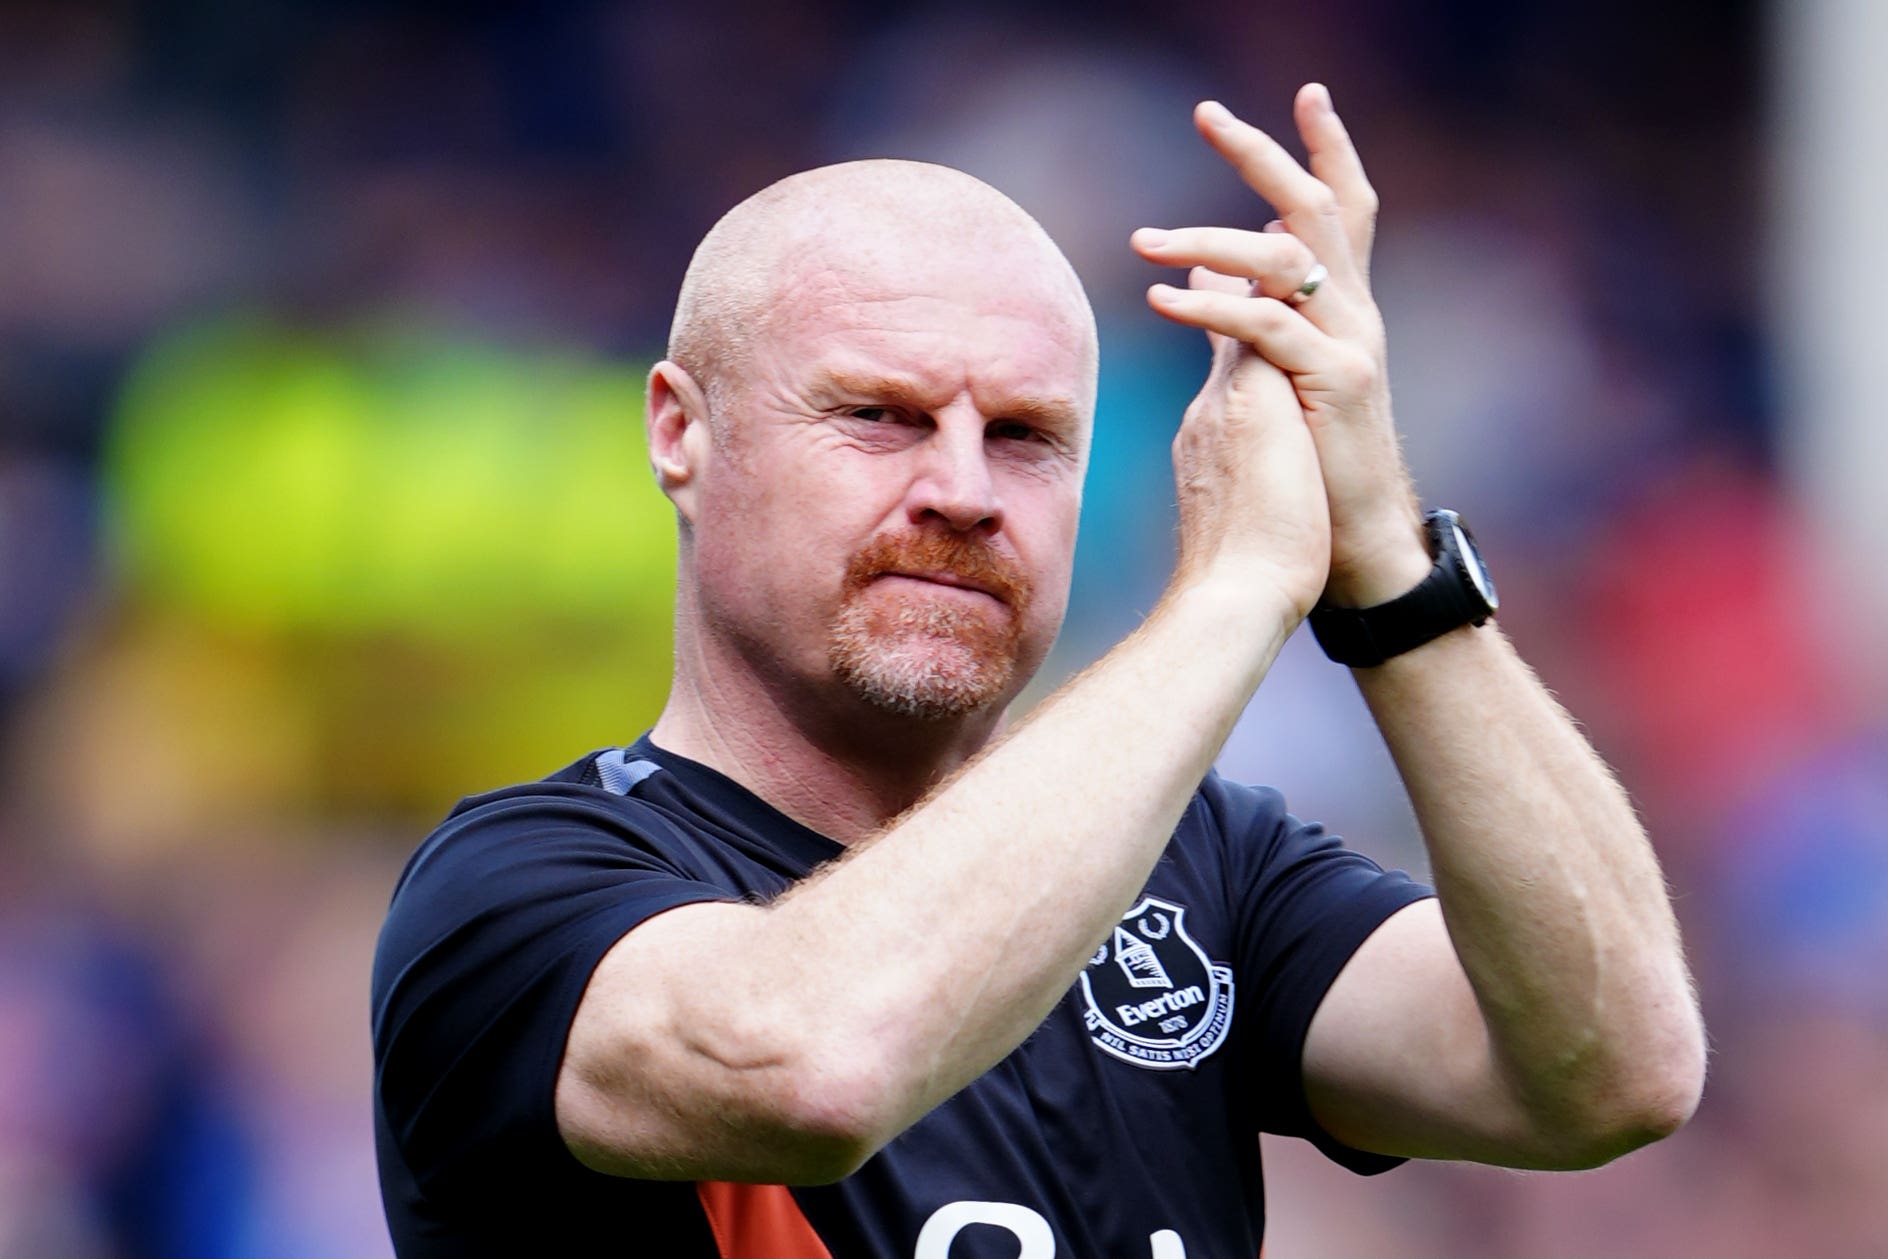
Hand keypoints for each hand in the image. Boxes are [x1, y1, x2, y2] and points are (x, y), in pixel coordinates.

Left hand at [1132, 85, 1429, 608]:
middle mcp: (1356, 314)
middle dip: (1264, 154)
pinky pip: (1267, 328)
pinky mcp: (1338, 382)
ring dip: (1209, 237)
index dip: (1326, 149)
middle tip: (1208, 113)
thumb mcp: (1271, 379)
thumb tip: (1205, 260)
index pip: (1339, 210)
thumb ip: (1243, 316)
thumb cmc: (1308, 471)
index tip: (1307, 92)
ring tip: (1142, 240)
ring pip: (1287, 259)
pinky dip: (1210, 307)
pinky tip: (1160, 300)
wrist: (1352, 547)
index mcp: (1341, 309)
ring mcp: (1352, 345)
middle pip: (1318, 208)